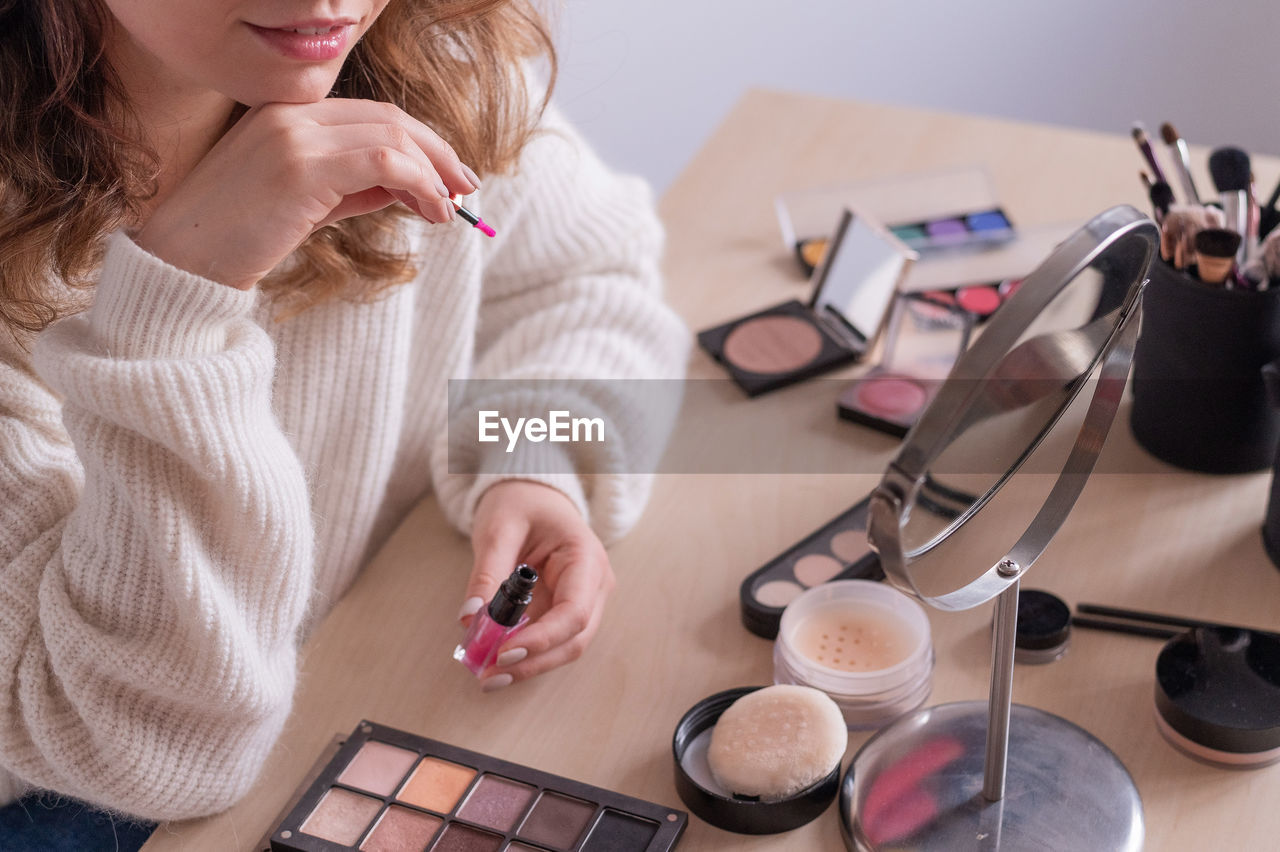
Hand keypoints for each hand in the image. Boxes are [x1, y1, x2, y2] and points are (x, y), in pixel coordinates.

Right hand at [135, 99, 478, 289]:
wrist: (182, 264)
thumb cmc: (238, 240)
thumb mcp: (306, 206)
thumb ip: (354, 189)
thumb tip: (412, 189)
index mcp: (285, 115)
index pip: (371, 115)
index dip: (419, 143)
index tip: (448, 176)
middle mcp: (289, 114)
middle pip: (388, 118)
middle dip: (436, 153)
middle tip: (466, 187)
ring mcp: (293, 135)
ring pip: (391, 136)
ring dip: (433, 173)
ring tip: (449, 210)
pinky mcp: (300, 166)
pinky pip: (384, 161)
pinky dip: (419, 184)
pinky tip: (432, 211)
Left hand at [462, 480, 614, 689]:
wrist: (532, 495)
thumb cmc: (521, 503)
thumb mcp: (498, 529)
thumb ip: (486, 573)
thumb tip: (469, 619)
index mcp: (586, 558)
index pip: (574, 612)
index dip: (541, 640)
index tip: (503, 655)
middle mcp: (595, 585)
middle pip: (574, 639)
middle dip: (533, 662)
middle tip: (489, 677)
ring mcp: (584, 600)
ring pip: (564, 647)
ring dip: (528, 665)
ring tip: (487, 675)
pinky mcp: (565, 611)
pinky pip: (549, 641)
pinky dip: (524, 655)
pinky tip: (495, 663)